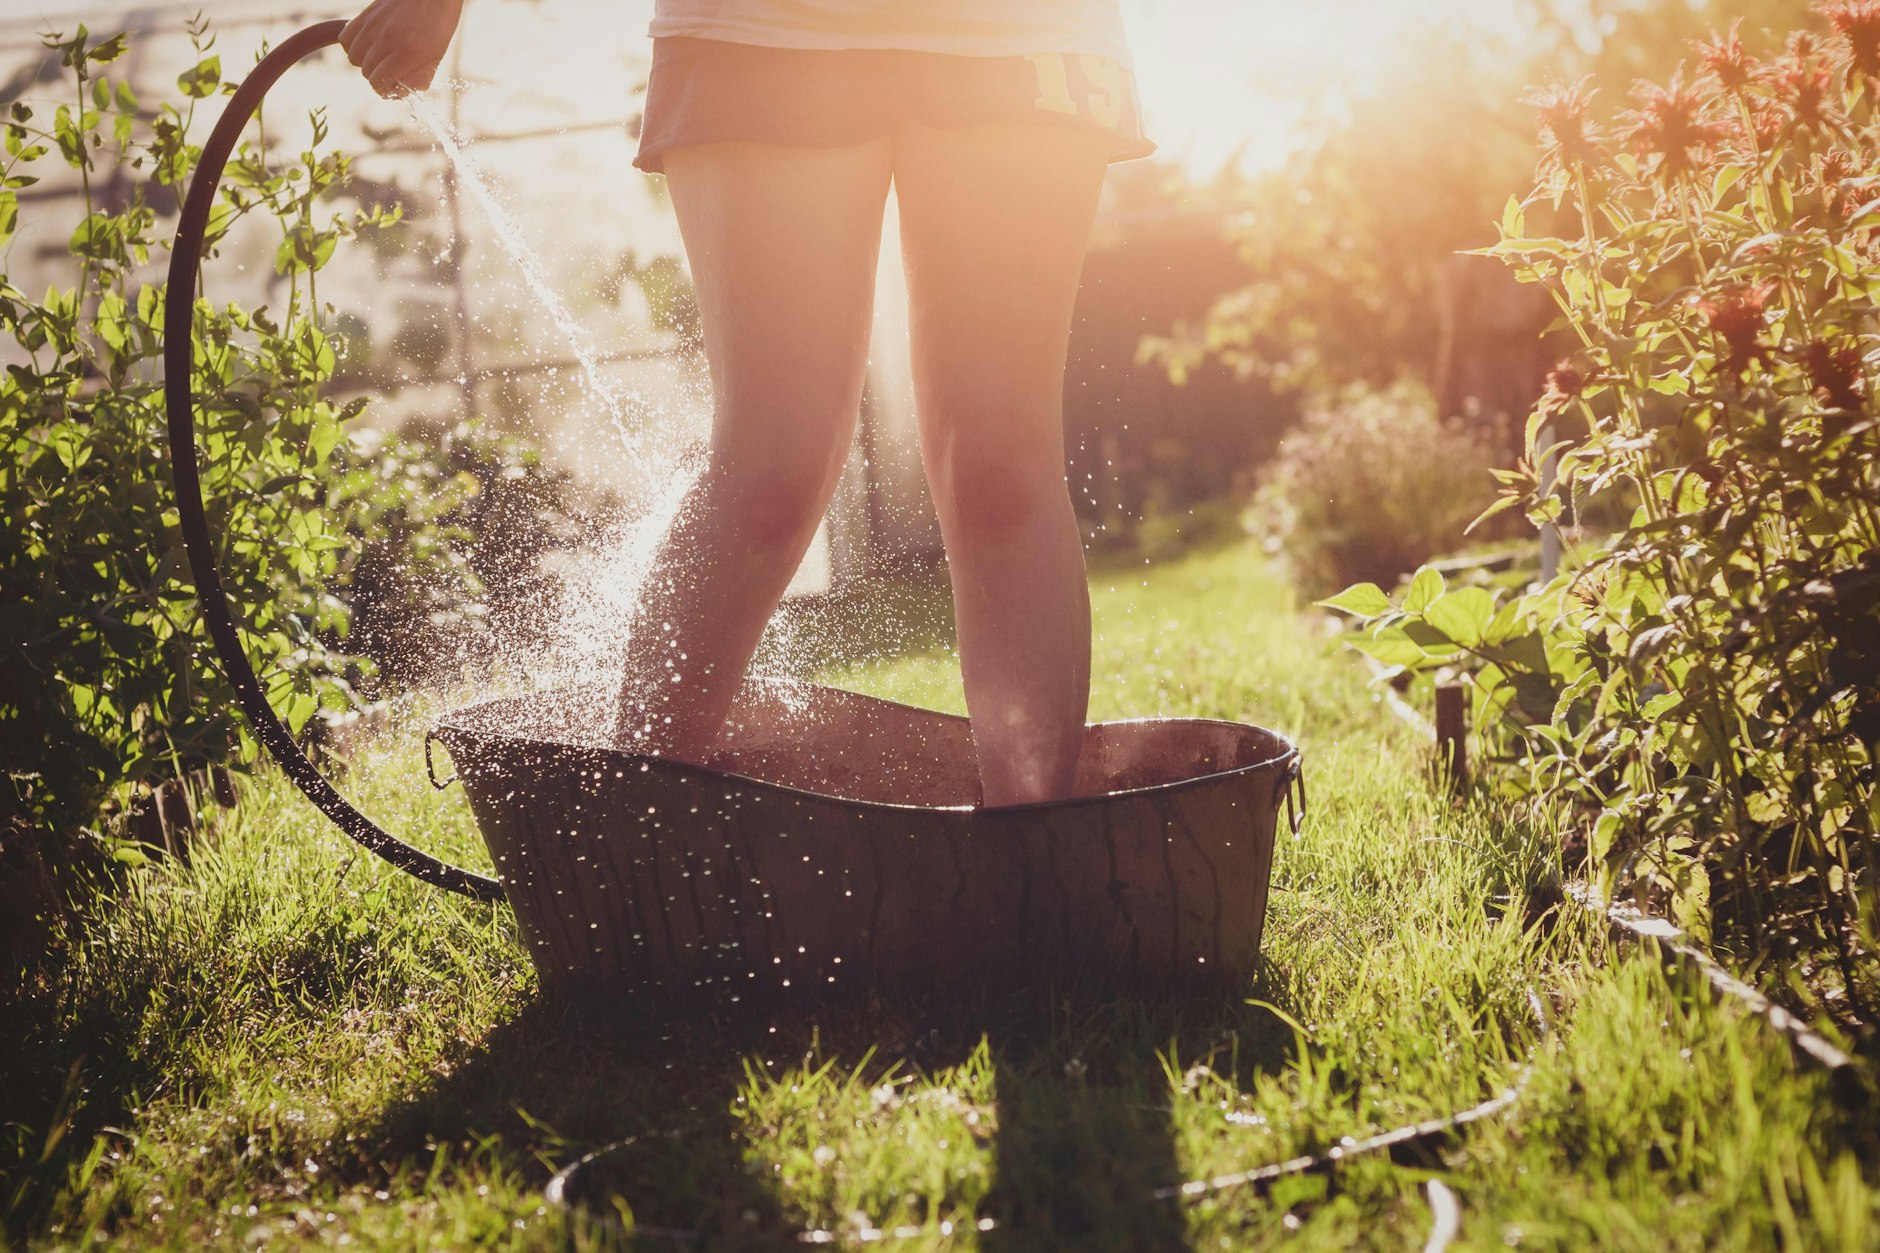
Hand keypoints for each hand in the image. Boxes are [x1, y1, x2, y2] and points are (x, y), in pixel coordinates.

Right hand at [339, 0, 463, 97]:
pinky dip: (354, 46)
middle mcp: (385, 40)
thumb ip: (419, 78)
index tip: (393, 86)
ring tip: (380, 57)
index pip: (378, 83)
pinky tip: (368, 45)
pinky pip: (346, 38)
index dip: (385, 90)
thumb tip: (401, 93)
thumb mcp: (436, 57)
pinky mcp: (365, 15)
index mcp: (406, 54)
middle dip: (378, 76)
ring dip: (365, 62)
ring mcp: (373, 26)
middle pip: (366, 72)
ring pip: (353, 57)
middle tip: (391, 71)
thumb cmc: (439, 24)